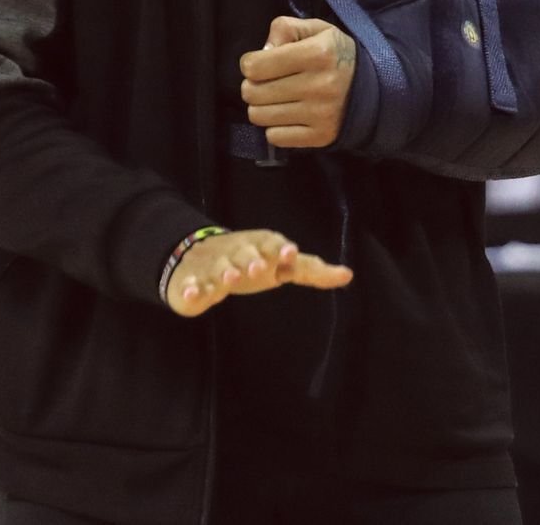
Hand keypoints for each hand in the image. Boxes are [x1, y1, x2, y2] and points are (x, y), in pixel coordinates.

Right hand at [165, 228, 351, 317]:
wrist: (201, 255)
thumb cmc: (252, 261)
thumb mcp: (281, 264)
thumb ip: (311, 270)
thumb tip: (348, 275)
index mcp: (262, 247)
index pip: (274, 244)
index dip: (283, 249)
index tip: (291, 253)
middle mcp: (239, 253)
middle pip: (246, 254)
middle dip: (253, 260)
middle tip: (259, 268)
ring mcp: (215, 266)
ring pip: (220, 268)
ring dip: (226, 272)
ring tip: (231, 279)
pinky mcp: (194, 281)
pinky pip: (191, 285)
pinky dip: (192, 289)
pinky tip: (194, 294)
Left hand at [240, 15, 357, 149]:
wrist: (374, 87)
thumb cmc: (336, 54)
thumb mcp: (316, 29)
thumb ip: (284, 28)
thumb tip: (261, 53)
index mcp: (317, 53)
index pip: (255, 66)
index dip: (250, 64)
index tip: (260, 64)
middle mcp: (319, 85)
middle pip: (252, 93)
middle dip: (253, 86)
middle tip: (267, 83)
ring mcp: (320, 114)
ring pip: (260, 117)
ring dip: (262, 108)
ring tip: (277, 99)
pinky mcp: (321, 136)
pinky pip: (275, 137)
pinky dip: (276, 127)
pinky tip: (289, 116)